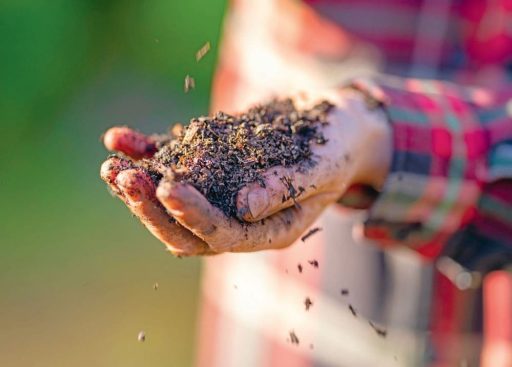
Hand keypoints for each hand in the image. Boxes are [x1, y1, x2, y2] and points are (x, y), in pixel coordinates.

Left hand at [100, 90, 391, 255]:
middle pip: (185, 229)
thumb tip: (244, 207)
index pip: (222, 235)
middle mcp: (239, 219)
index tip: (168, 186)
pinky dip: (145, 153)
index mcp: (269, 230)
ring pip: (171, 202)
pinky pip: (173, 164)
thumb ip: (286, 187)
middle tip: (125, 180)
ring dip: (139, 186)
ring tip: (110, 165)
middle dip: (153, 208)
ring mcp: (221, 194)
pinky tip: (119, 138)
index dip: (193, 215)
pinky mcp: (211, 167)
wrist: (333, 125)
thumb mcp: (320, 166)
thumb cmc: (336, 147)